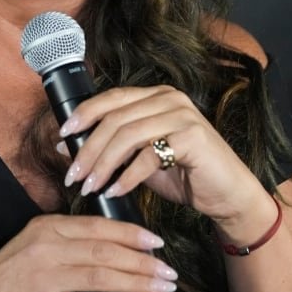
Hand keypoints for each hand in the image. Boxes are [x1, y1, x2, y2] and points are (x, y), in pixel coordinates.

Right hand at [0, 214, 177, 291]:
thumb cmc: (7, 271)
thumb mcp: (34, 241)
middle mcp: (49, 248)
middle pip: (106, 251)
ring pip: (102, 276)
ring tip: (163, 289)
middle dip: (142, 261)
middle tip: (168, 270)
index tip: (157, 242)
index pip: (98, 226)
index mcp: (48, 227)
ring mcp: (47, 277)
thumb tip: (113, 244)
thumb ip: (68, 238)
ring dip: (137, 283)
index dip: (131, 234)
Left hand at [59, 85, 265, 223]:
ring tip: (89, 187)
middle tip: (73, 175)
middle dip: (88, 149)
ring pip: (127, 136)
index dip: (84, 114)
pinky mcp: (192, 137)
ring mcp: (182, 116)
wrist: (227, 195)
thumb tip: (66, 146)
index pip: (112, 98)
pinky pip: (148, 156)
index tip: (63, 135)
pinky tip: (115, 191)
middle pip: (115, 119)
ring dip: (103, 164)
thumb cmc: (184, 175)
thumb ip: (110, 149)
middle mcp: (169, 99)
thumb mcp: (139, 159)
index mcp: (155, 96)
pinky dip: (127, 177)